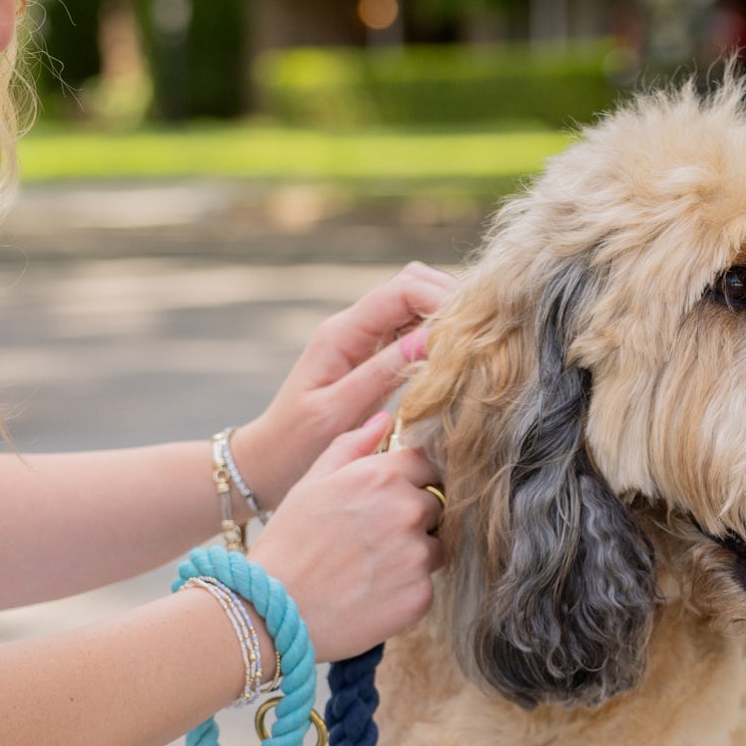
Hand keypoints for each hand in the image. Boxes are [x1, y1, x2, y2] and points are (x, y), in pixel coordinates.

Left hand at [230, 263, 454, 510]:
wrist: (266, 463)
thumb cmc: (295, 445)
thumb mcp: (337, 412)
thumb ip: (381, 374)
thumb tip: (432, 340)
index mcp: (342, 332)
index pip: (403, 289)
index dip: (443, 299)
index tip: (471, 330)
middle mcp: (354, 327)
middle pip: (412, 283)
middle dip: (450, 299)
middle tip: (479, 335)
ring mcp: (364, 339)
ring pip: (415, 303)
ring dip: (446, 317)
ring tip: (473, 348)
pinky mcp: (372, 357)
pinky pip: (411, 331)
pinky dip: (437, 337)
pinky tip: (454, 362)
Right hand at [250, 411, 442, 660]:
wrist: (272, 611)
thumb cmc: (287, 544)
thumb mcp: (310, 483)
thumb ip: (350, 446)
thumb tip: (384, 419)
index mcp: (382, 475)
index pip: (426, 465)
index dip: (411, 482)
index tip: (390, 500)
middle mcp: (407, 510)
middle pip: (437, 505)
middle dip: (414, 518)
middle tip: (374, 540)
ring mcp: (417, 555)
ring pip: (436, 546)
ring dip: (414, 554)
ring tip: (370, 568)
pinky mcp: (420, 596)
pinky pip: (427, 584)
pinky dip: (406, 589)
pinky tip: (372, 593)